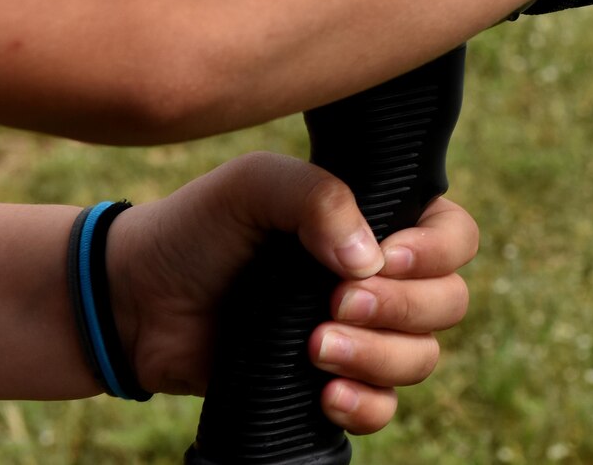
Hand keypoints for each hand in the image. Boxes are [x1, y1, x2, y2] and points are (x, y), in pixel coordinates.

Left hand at [105, 153, 477, 433]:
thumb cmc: (200, 228)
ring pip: (421, 358)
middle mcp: (382, 280)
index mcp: (382, 223)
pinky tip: (324, 394)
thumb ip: (319, 197)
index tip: (385, 256)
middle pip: (449, 303)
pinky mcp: (329, 385)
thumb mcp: (256, 185)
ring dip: (378, 356)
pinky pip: (383, 409)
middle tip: (336, 304)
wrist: (136, 298)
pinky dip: (365, 404)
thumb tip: (370, 259)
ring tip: (314, 347)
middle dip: (402, 308)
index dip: (436, 253)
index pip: (456, 239)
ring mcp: (361, 336)